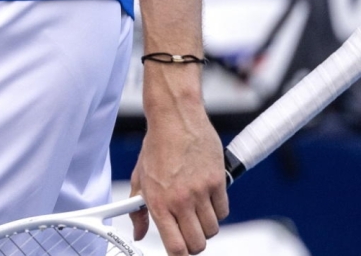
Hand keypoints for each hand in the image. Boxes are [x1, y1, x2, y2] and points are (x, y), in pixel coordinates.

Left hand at [130, 71, 227, 254]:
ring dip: (205, 226)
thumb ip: (137, 210)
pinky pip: (223, 211)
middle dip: (193, 244)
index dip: (178, 255)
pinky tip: (206, 198)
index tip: (178, 252)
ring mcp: (201, 192)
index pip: (176, 247)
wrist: (175, 118)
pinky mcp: (218, 182)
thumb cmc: (157, 146)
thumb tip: (138, 233)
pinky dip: (216, 210)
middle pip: (198, 244)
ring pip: (212, 229)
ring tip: (195, 211)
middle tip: (187, 233)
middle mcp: (181, 200)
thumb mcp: (140, 179)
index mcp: (158, 201)